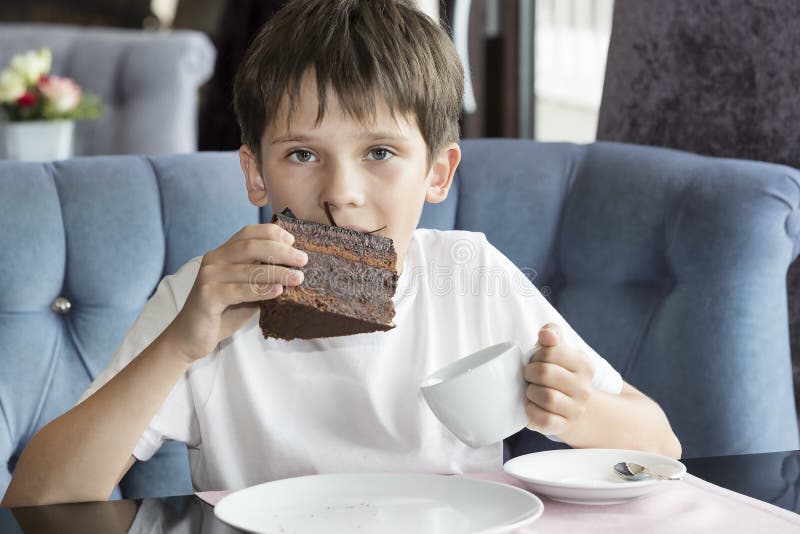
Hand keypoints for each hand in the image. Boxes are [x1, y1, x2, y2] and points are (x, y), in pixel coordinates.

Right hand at [167, 223, 307, 361]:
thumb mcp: (247, 289)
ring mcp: (208, 277)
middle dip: (281, 251)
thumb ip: (263, 277)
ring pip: (249, 269)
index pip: (248, 233)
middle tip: (303, 260)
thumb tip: (295, 270)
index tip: (294, 241)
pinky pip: (239, 290)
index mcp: (222, 253)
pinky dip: (261, 290)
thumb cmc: (223, 312)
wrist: (191, 337)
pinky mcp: (207, 296)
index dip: (272, 233)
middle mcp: (213, 260)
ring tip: (298, 277)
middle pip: (251, 246)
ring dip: (278, 272)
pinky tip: (279, 291)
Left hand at [523, 323, 594, 436]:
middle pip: (545, 374)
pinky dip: (531, 411)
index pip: (550, 352)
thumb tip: (546, 334)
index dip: (536, 355)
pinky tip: (532, 405)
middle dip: (530, 372)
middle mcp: (584, 388)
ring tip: (531, 390)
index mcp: (584, 365)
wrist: (573, 406)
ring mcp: (576, 409)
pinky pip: (544, 419)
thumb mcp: (558, 350)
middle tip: (529, 375)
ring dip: (530, 392)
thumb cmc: (558, 372)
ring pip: (547, 397)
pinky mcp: (563, 426)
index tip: (536, 360)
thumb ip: (552, 334)